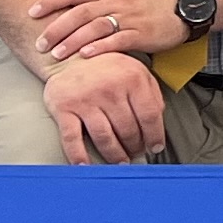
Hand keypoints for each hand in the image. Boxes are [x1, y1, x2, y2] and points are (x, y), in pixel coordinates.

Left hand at [31, 0, 187, 61]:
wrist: (186, 8)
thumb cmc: (152, 4)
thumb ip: (99, 3)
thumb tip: (68, 14)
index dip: (51, 0)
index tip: (32, 11)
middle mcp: (116, 1)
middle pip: (80, 12)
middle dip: (56, 28)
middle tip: (40, 43)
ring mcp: (129, 17)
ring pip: (95, 27)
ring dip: (73, 41)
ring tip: (57, 54)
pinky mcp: (142, 33)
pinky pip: (117, 40)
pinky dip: (100, 48)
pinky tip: (86, 56)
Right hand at [45, 51, 167, 162]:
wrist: (70, 56)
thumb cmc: (107, 67)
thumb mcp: (136, 71)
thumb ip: (151, 93)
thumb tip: (159, 120)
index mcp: (133, 79)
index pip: (149, 115)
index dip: (154, 135)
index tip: (155, 147)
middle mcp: (110, 89)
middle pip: (128, 129)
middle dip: (134, 146)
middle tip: (135, 154)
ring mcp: (86, 100)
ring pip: (104, 137)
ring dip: (114, 155)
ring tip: (119, 162)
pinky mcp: (64, 109)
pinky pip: (72, 138)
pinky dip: (78, 156)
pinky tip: (84, 166)